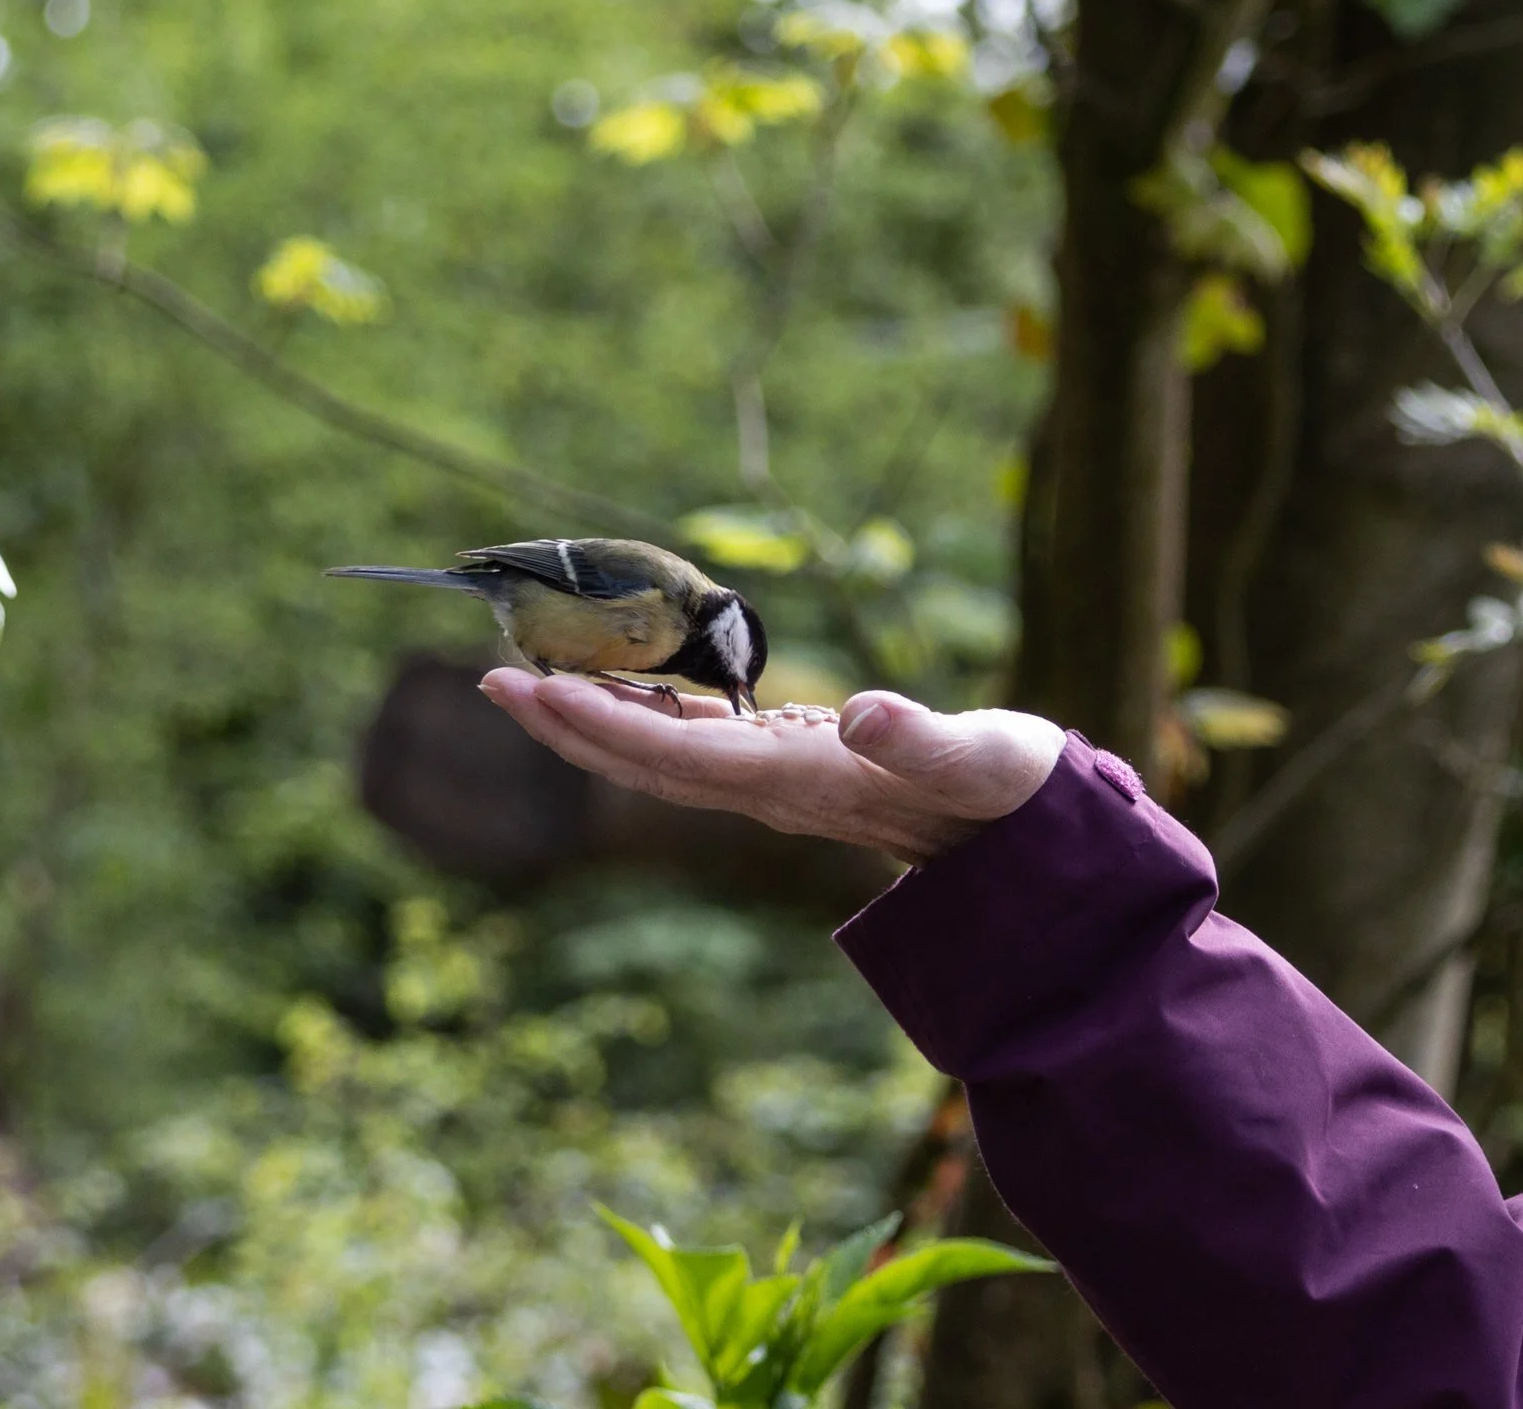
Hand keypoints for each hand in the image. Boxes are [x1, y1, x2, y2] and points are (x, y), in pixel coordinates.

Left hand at [478, 671, 1065, 866]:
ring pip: (661, 757)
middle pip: (647, 764)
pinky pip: (692, 745)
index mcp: (804, 782)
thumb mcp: (983, 759)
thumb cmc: (1011, 794)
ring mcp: (775, 782)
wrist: (1030, 843)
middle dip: (568, 726)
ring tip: (526, 680)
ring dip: (591, 722)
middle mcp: (773, 791)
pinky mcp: (787, 764)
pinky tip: (616, 686)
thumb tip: (866, 717)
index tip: (540, 693)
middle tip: (493, 679)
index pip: (683, 755)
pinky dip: (642, 713)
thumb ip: (924, 740)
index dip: (607, 725)